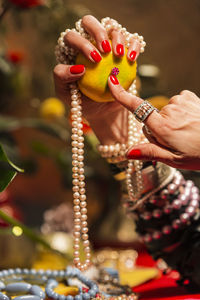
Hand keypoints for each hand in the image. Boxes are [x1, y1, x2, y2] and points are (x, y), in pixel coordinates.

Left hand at [54, 15, 141, 144]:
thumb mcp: (64, 93)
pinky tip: (132, 58)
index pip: (72, 37)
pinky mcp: (124, 50)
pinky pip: (131, 42)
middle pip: (89, 23)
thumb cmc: (80, 100)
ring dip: (118, 38)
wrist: (101, 109)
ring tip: (119, 55)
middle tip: (105, 49)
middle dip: (98, 31)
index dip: (81, 43)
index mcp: (72, 49)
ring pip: (112, 29)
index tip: (93, 59)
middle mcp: (89, 41)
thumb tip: (77, 67)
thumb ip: (62, 78)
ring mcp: (108, 44)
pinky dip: (133, 46)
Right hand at [108, 78, 199, 169]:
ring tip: (186, 132)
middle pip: (150, 119)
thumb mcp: (174, 160)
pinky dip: (179, 112)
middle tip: (175, 141)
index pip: (137, 108)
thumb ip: (150, 153)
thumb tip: (127, 152)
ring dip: (170, 121)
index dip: (122, 95)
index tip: (112, 82)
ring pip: (164, 112)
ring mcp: (180, 102)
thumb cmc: (199, 154)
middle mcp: (170, 111)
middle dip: (157, 129)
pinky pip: (175, 103)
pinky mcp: (188, 96)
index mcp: (163, 127)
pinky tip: (190, 121)